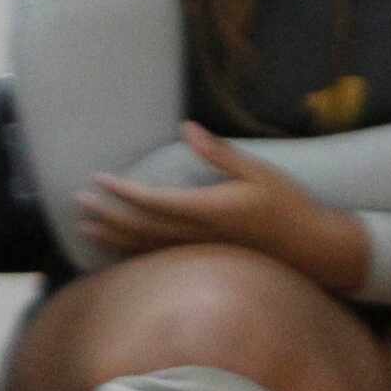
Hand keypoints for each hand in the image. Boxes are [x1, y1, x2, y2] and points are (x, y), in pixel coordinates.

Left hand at [80, 124, 363, 288]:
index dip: (124, 192)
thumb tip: (188, 128)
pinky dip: (133, 256)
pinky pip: (161, 261)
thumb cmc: (287, 205)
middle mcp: (199, 235)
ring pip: (146, 248)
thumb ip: (220, 153)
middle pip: (142, 227)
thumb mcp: (259, 172)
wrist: (311, 250)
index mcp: (210, 209)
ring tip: (85, 228)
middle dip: (108, 214)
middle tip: (79, 201)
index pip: (155, 201)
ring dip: (113, 237)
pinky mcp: (204, 262)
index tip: (99, 179)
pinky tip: (117, 252)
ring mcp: (200, 253)